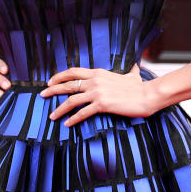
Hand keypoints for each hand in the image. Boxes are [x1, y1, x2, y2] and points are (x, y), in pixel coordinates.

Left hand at [42, 66, 156, 126]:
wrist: (147, 95)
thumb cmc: (140, 87)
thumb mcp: (132, 75)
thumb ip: (130, 72)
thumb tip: (135, 67)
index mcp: (98, 73)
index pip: (73, 71)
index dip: (59, 76)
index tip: (50, 81)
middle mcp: (95, 81)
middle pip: (68, 84)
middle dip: (53, 90)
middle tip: (43, 95)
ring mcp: (98, 93)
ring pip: (71, 100)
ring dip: (59, 109)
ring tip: (51, 116)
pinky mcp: (102, 104)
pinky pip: (83, 113)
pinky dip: (73, 119)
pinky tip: (67, 124)